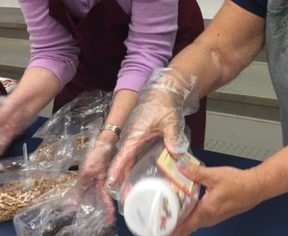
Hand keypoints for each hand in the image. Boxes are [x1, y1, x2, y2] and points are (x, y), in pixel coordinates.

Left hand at [77, 140, 116, 225]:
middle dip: (102, 209)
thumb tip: (73, 202)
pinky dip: (91, 191)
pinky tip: (86, 193)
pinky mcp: (99, 172)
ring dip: (95, 200)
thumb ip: (81, 187)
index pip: (107, 202)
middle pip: (104, 198)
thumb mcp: (88, 172)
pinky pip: (95, 185)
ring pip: (99, 192)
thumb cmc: (98, 156)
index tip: (110, 223)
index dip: (109, 212)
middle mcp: (106, 183)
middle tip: (100, 219)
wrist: (104, 142)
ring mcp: (103, 177)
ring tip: (90, 209)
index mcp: (105, 184)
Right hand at [106, 68, 195, 196]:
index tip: (111, 183)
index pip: (124, 155)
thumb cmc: (164, 104)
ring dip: (128, 172)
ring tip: (130, 189)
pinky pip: (136, 154)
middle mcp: (133, 137)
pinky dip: (136, 165)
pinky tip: (141, 175)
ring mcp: (137, 137)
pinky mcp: (142, 137)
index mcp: (136, 134)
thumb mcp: (170, 121)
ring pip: (130, 158)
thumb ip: (172, 137)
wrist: (165, 92)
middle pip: (124, 160)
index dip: (117, 169)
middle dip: (121, 176)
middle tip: (123, 195)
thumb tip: (176, 153)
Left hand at [171, 164, 260, 235]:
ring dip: (185, 222)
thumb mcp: (214, 175)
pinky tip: (189, 211)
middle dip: (177, 226)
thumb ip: (195, 172)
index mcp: (207, 209)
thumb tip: (180, 167)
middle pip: (190, 226)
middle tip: (164, 225)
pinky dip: (194, 218)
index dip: (174, 229)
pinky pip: (203, 219)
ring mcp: (216, 216)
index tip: (164, 231)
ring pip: (197, 223)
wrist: (255, 187)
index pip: (187, 224)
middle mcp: (211, 217)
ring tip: (173, 219)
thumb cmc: (237, 183)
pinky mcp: (220, 213)